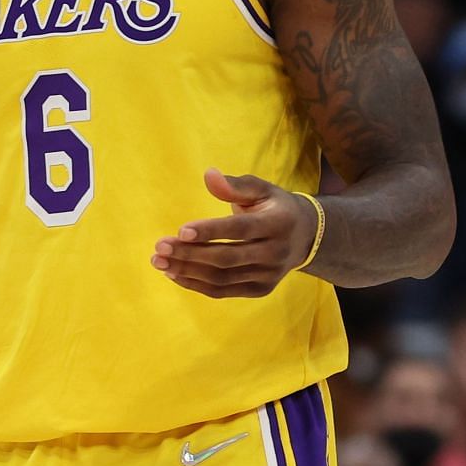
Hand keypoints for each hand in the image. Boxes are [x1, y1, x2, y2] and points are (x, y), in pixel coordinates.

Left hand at [151, 168, 319, 298]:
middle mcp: (276, 253)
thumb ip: (235, 185)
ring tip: (159, 262)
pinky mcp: (261, 289)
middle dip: (190, 254)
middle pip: (227, 258)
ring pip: (222, 278)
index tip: (180, 231)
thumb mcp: (261, 189)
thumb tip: (208, 175)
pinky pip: (223, 291)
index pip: (240, 229)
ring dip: (187, 271)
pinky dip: (197, 285)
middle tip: (160, 247)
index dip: (210, 231)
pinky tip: (175, 274)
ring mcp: (269, 275)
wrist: (305, 236)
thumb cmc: (274, 206)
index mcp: (278, 223)